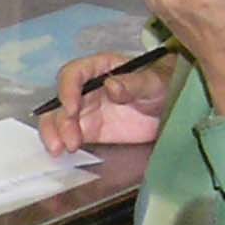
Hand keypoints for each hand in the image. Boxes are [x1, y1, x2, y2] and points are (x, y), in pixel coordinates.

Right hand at [38, 50, 175, 154]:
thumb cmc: (161, 85)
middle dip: (59, 121)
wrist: (170, 108)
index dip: (67, 90)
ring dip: (54, 133)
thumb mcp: (153, 82)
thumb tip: (111, 86)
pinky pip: (68, 136)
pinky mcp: (90, 131)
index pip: (74, 74)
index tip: (71, 109)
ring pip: (58, 119)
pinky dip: (61, 144)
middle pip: (60, 101)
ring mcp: (86, 111)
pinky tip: (63, 155)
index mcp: (99, 69)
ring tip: (59, 150)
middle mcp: (86, 89)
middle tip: (69, 141)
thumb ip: (133, 83)